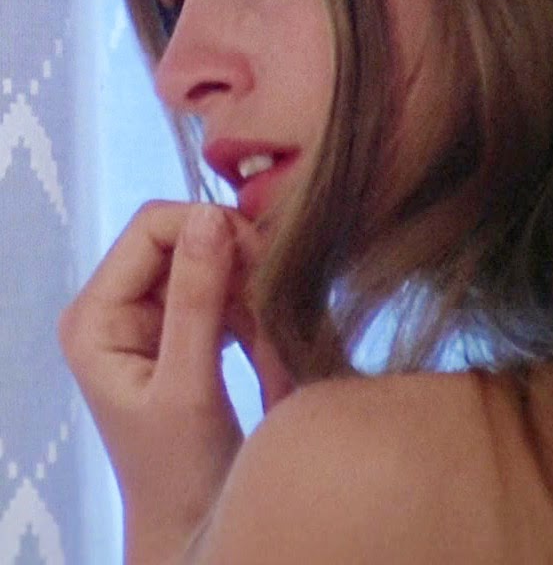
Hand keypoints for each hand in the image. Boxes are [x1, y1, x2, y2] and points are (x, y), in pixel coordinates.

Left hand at [58, 201, 292, 564]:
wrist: (191, 524)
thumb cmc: (180, 470)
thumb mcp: (188, 385)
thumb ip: (197, 300)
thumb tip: (211, 215)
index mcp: (94, 317)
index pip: (150, 229)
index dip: (206, 227)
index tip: (258, 256)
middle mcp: (113, 307)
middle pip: (179, 238)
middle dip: (230, 256)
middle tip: (271, 288)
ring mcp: (145, 317)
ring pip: (206, 259)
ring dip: (244, 282)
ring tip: (268, 320)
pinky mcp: (176, 329)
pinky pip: (218, 287)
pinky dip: (246, 301)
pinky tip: (262, 332)